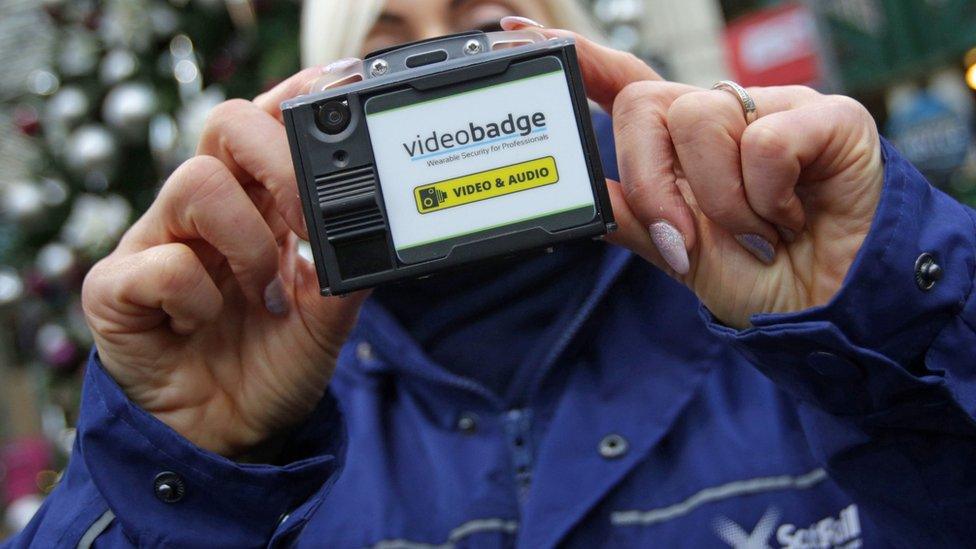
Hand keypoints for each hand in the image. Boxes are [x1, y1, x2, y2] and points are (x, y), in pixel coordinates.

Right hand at [82, 68, 366, 457]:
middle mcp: (209, 214)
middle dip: (276, 160)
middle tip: (305, 218)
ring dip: (245, 241)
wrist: (231, 433)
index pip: (267, 130)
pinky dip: (194, 295)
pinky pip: (158, 262)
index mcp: (259, 209)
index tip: (332, 95)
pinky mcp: (120, 287)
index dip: (292, 102)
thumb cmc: (273, 365)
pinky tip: (203, 323)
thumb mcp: (328, 323)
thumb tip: (369, 231)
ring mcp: (161, 243)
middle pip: (226, 126)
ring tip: (263, 293)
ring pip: (195, 183)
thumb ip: (346, 275)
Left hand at [502, 19, 882, 328]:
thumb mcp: (679, 254)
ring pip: (701, 119)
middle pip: (646, 105)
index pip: (622, 85)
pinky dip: (769, 194)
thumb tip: (578, 197)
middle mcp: (721, 116)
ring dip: (721, 201)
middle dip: (653, 184)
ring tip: (757, 232)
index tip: (513, 35)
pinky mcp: (826, 117)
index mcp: (681, 143)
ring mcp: (772, 109)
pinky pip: (765, 138)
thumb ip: (633, 218)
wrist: (830, 313)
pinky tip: (794, 215)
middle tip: (686, 238)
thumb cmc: (761, 281)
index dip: (575, 59)